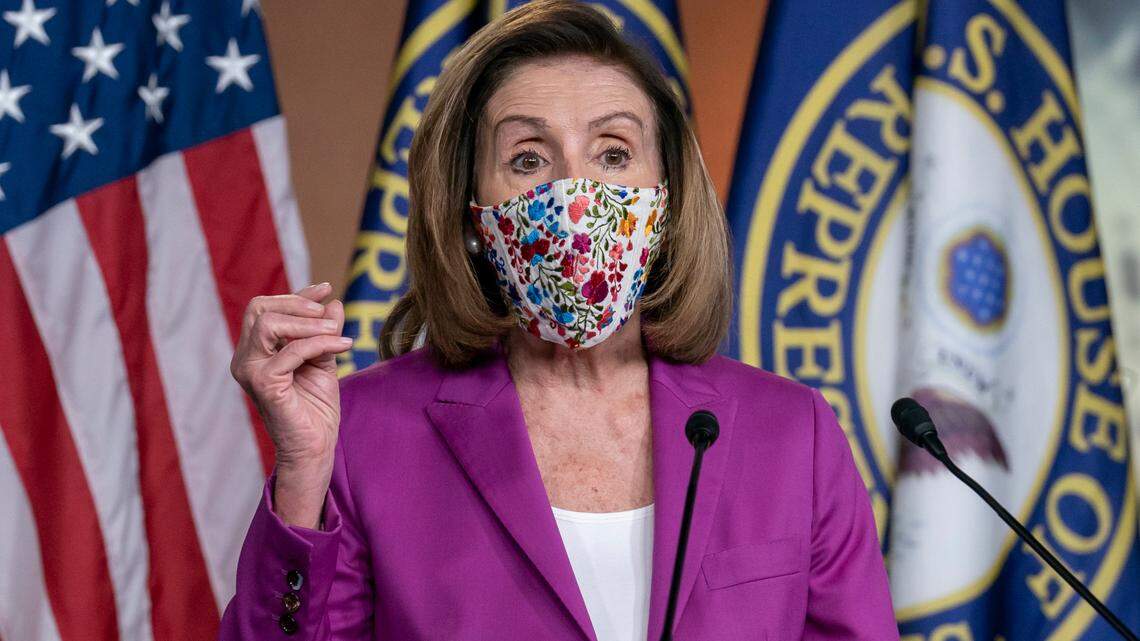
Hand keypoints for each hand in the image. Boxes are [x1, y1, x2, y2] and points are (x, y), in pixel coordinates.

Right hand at [229, 282, 352, 526]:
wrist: (315, 446)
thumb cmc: (315, 408)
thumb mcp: (322, 360)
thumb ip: (323, 332)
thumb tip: (332, 301)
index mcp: (255, 351)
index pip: (265, 309)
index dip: (296, 295)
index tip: (326, 288)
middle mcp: (245, 359)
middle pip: (259, 308)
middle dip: (297, 303)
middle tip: (328, 316)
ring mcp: (250, 371)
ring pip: (268, 323)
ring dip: (308, 323)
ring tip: (336, 332)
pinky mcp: (264, 384)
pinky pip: (291, 350)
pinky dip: (320, 343)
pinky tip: (343, 346)